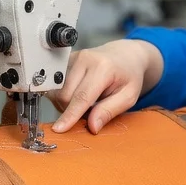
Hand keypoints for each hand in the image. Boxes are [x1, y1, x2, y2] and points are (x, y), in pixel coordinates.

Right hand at [48, 40, 163, 133]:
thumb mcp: (129, 97)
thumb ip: (109, 111)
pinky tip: (78, 94)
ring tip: (87, 102)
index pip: (82, 97)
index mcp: (103, 68)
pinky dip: (65, 95)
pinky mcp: (66, 60)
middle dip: (73, 111)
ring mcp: (73, 58)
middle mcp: (84, 59)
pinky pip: (56, 86)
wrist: (124, 55)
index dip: (70, 115)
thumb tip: (92, 127)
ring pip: (58, 92)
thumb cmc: (129, 77)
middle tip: (91, 112)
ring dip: (68, 104)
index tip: (59, 129)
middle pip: (65, 96)